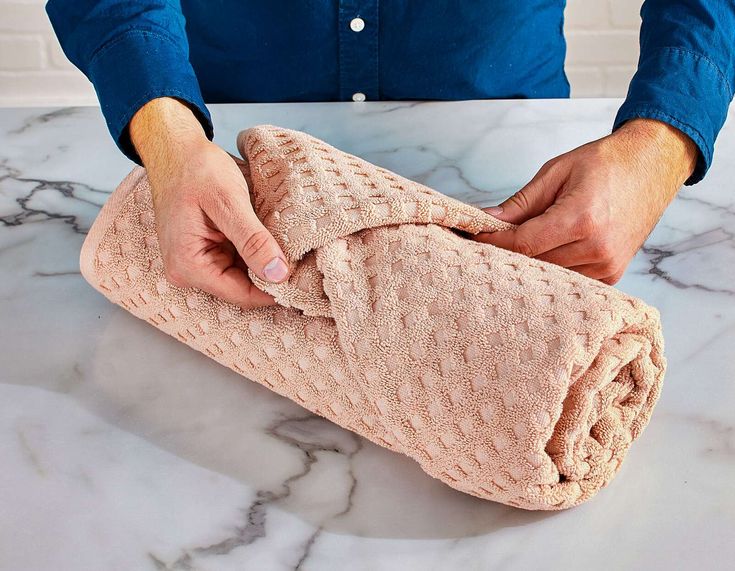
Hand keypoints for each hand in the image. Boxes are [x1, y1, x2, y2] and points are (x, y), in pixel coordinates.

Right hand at [130, 97, 289, 307]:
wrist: (175, 149)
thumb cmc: (196, 169)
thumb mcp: (228, 202)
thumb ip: (253, 240)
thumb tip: (278, 274)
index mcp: (188, 266)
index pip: (241, 295)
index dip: (275, 289)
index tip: (305, 278)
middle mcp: (188, 271)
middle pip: (242, 288)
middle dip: (271, 276)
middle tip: (305, 261)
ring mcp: (195, 262)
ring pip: (243, 275)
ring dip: (265, 262)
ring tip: (292, 248)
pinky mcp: (205, 251)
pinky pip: (238, 261)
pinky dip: (257, 252)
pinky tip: (274, 239)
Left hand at [475, 118, 697, 283]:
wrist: (654, 165)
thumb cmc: (607, 163)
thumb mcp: (557, 172)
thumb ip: (521, 203)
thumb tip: (487, 222)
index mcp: (582, 219)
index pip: (523, 244)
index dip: (493, 243)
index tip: (473, 239)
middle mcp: (597, 248)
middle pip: (534, 264)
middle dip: (508, 253)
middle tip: (488, 243)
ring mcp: (607, 265)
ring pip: (550, 275)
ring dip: (530, 263)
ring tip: (516, 246)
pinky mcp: (612, 274)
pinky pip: (570, 280)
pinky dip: (553, 268)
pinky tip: (543, 254)